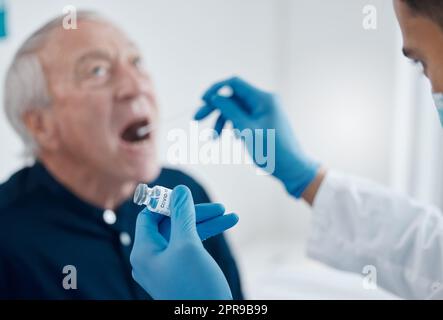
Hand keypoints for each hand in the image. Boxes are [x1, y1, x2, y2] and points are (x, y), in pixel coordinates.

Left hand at [130, 185, 235, 299]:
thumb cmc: (196, 286)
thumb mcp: (188, 245)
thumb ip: (182, 214)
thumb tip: (179, 190)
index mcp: (144, 251)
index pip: (150, 216)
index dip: (168, 203)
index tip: (189, 196)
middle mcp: (152, 259)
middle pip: (171, 224)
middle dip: (196, 214)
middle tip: (220, 208)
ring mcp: (167, 267)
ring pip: (185, 235)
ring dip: (206, 223)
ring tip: (231, 216)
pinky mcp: (181, 273)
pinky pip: (191, 248)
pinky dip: (206, 236)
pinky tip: (224, 227)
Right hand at [194, 76, 319, 197]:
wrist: (293, 169)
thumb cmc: (273, 151)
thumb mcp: (247, 130)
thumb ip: (230, 111)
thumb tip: (215, 96)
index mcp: (263, 99)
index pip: (233, 84)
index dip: (215, 89)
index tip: (202, 101)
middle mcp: (263, 101)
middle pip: (232, 98)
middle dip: (214, 108)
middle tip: (196, 119)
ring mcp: (263, 112)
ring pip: (234, 110)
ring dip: (221, 121)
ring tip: (213, 139)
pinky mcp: (262, 122)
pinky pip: (242, 119)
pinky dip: (232, 127)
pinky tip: (232, 138)